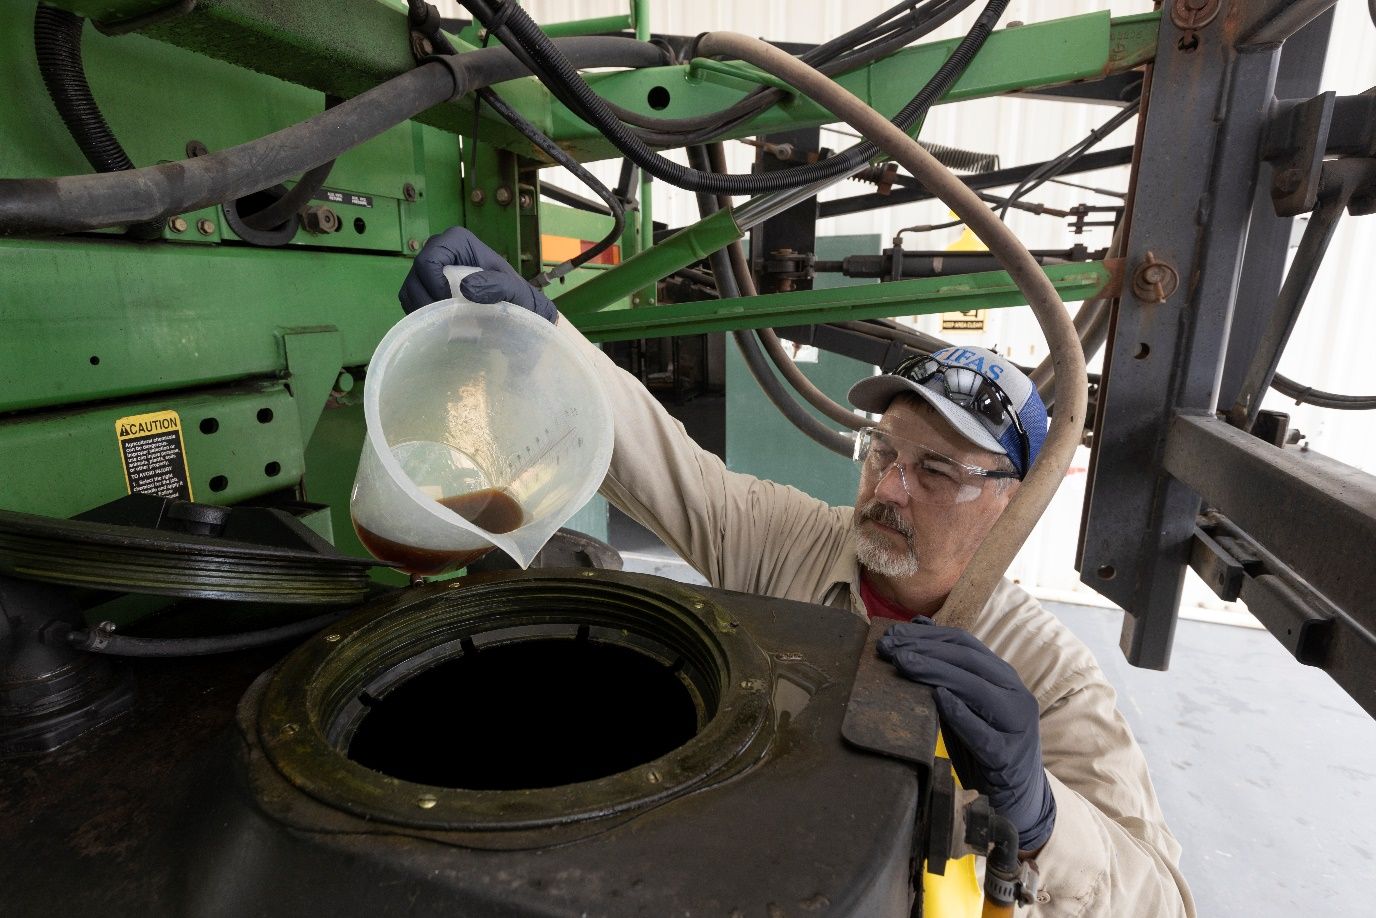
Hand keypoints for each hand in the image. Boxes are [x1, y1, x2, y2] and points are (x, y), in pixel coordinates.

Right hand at [398, 226, 557, 322]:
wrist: (521, 314)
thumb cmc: (520, 300)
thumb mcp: (516, 292)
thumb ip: (497, 286)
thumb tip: (466, 287)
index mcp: (459, 242)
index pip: (430, 258)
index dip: (433, 283)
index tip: (450, 304)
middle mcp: (441, 250)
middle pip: (417, 274)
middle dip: (428, 300)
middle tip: (448, 320)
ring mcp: (432, 269)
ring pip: (410, 289)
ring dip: (423, 310)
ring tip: (447, 325)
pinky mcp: (427, 287)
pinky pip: (411, 301)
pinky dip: (422, 314)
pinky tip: (441, 324)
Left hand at [878, 619, 1055, 850]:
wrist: (1021, 796)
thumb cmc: (986, 744)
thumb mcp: (966, 703)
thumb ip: (947, 671)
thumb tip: (918, 626)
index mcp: (1003, 677)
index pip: (964, 643)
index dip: (927, 635)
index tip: (892, 633)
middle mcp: (1015, 694)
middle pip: (968, 660)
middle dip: (924, 649)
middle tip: (889, 647)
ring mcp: (1016, 725)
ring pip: (976, 689)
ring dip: (936, 672)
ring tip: (903, 663)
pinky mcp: (1008, 756)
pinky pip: (983, 732)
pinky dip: (960, 713)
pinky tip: (938, 698)